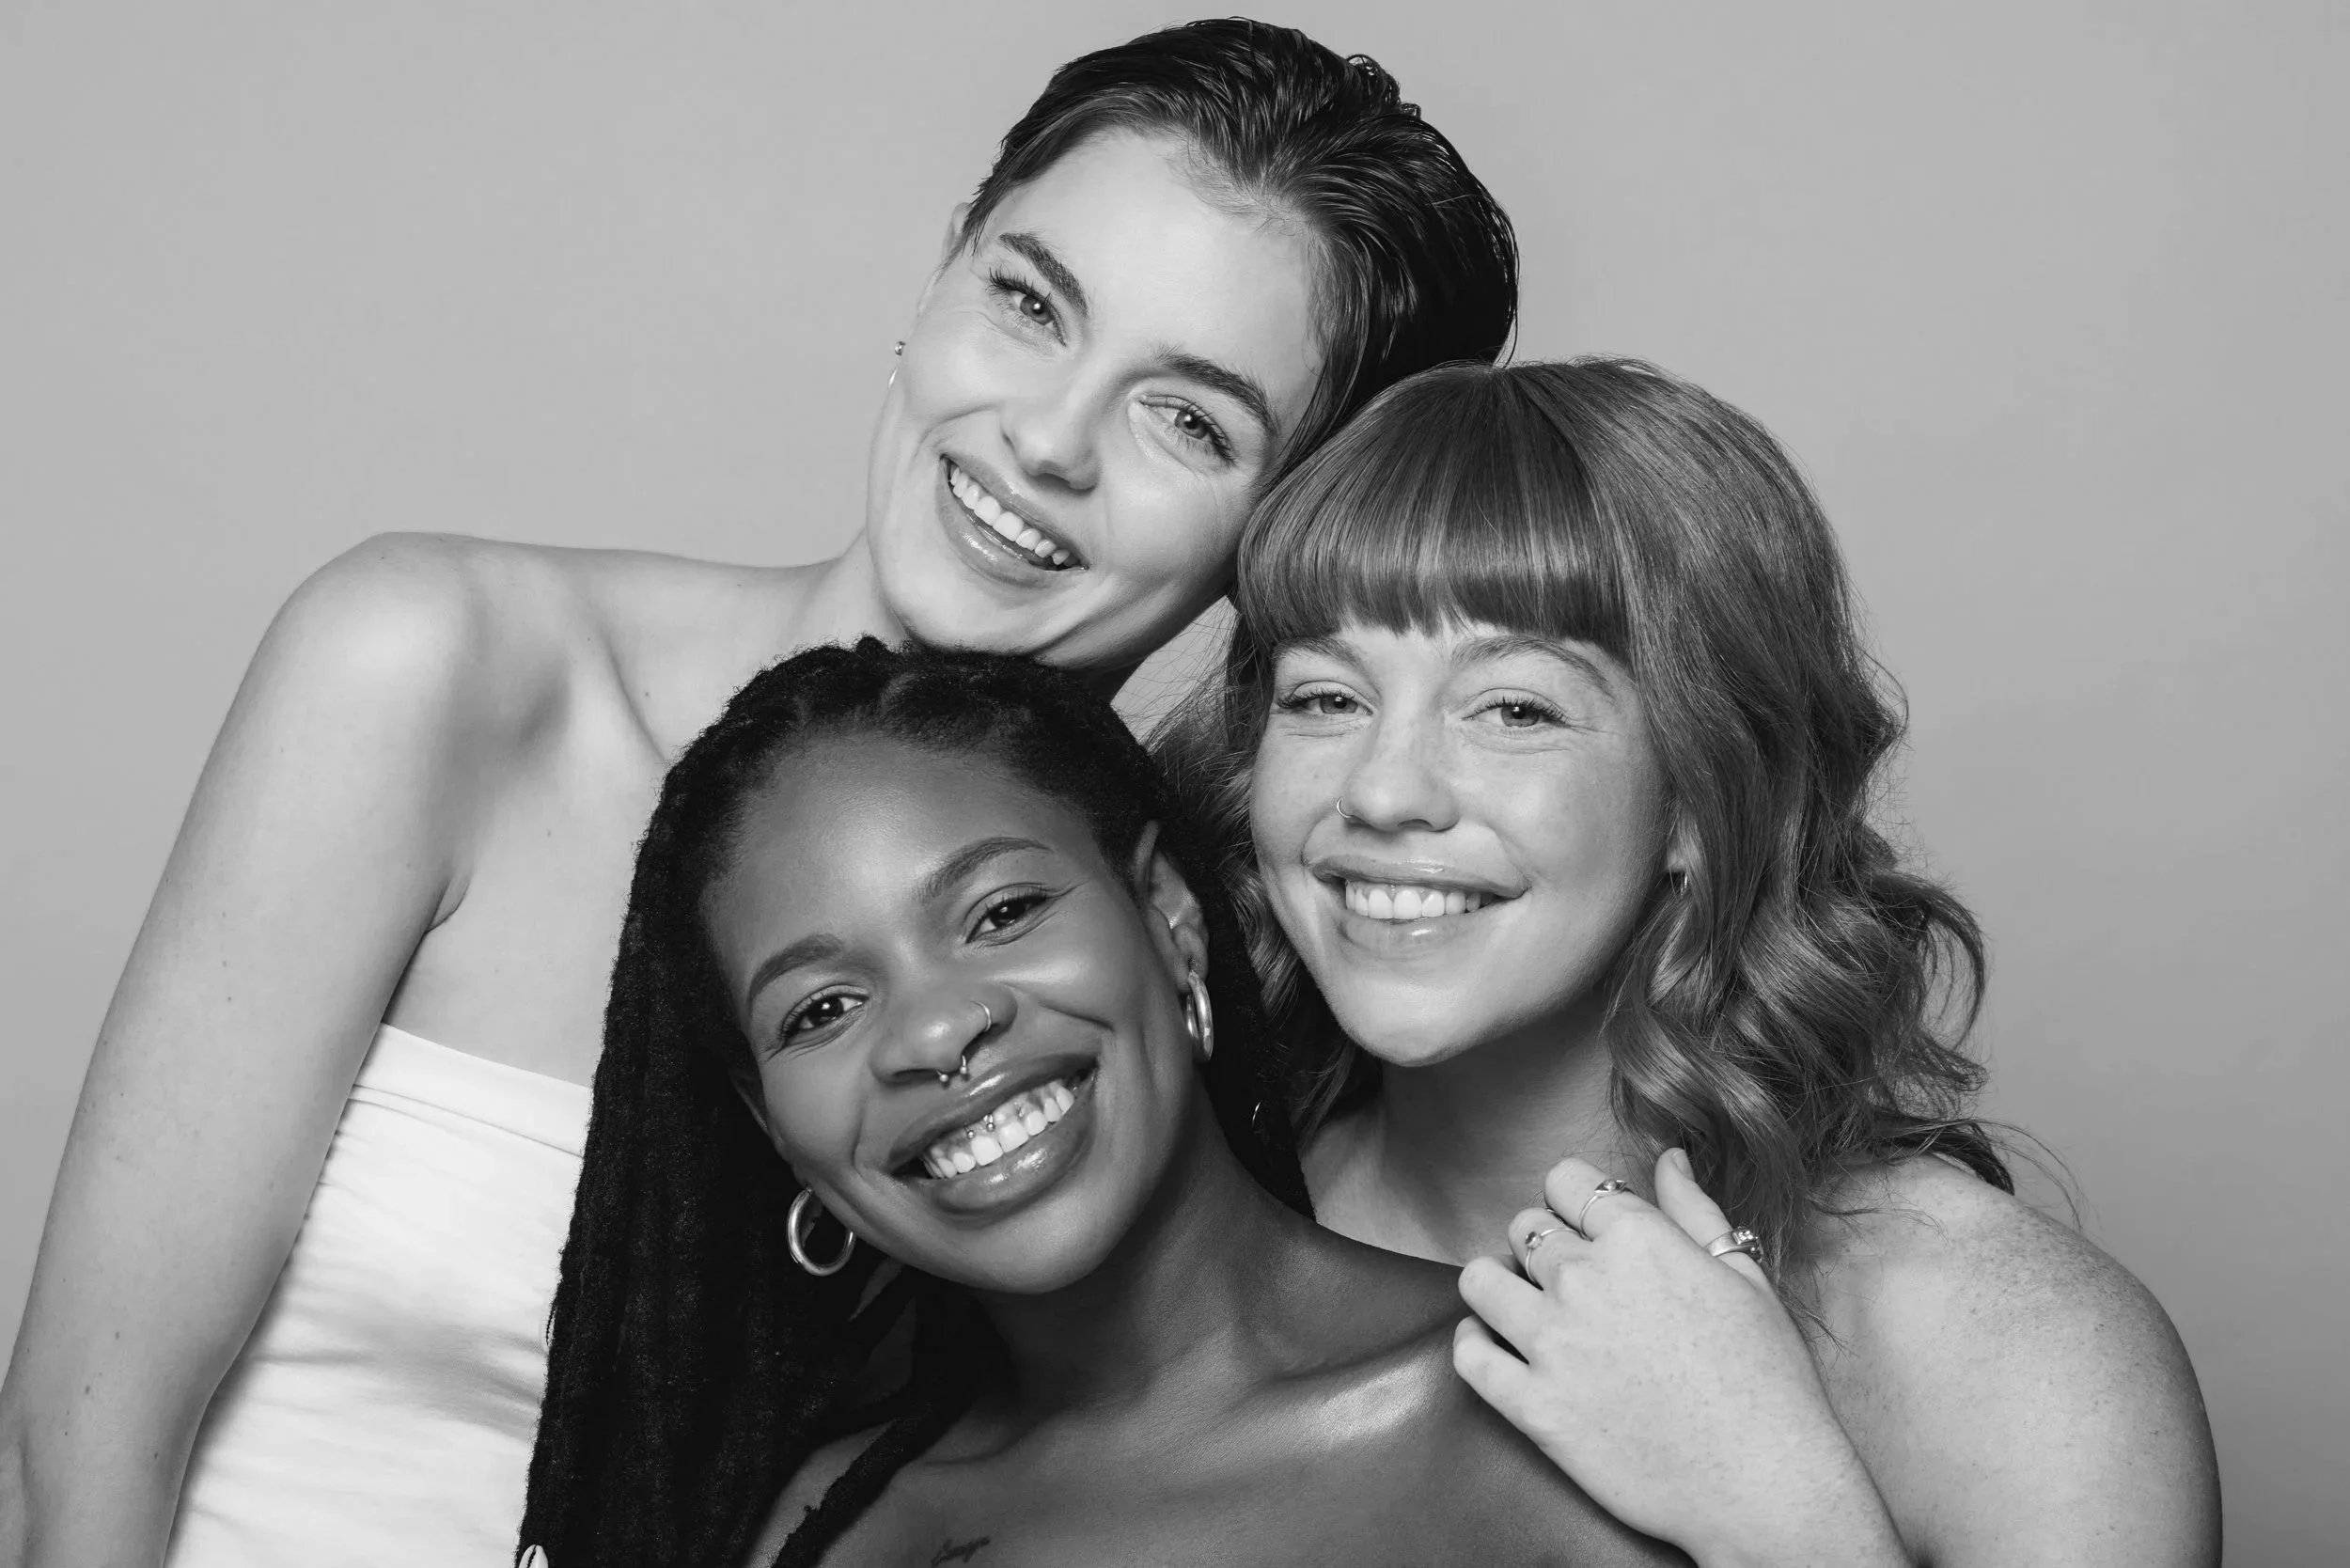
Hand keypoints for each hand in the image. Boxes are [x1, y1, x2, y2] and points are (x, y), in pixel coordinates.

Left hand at [1453, 1150, 1908, 1567]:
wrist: (1767, 1486)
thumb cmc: (1769, 1382)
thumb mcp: (1745, 1279)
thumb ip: (1696, 1211)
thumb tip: (1669, 1157)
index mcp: (1638, 1240)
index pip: (1567, 1181)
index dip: (1575, 1200)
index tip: (1586, 1226)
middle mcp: (1585, 1280)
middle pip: (1523, 1226)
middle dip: (1541, 1242)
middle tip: (1565, 1276)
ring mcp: (1553, 1345)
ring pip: (1479, 1280)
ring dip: (1496, 1283)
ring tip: (1522, 1305)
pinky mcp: (1534, 1409)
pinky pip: (1469, 1357)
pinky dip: (1471, 1344)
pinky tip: (1494, 1347)